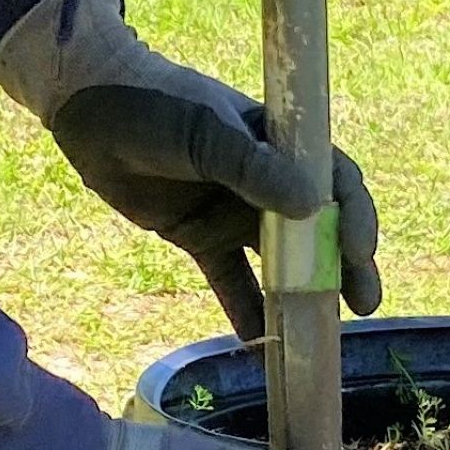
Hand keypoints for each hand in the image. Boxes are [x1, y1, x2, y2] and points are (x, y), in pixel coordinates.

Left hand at [0, 0, 380, 339]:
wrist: (85, 108)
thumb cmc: (152, 104)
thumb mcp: (205, 132)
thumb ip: (254, 169)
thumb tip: (313, 206)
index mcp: (278, 144)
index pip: (334, 181)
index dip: (353, 216)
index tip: (359, 250)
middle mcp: (266, 182)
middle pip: (319, 230)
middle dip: (346, 267)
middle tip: (364, 304)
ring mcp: (235, 213)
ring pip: (282, 262)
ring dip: (304, 296)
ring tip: (322, 332)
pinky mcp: (201, 238)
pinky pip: (232, 281)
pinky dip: (245, 311)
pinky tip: (261, 345)